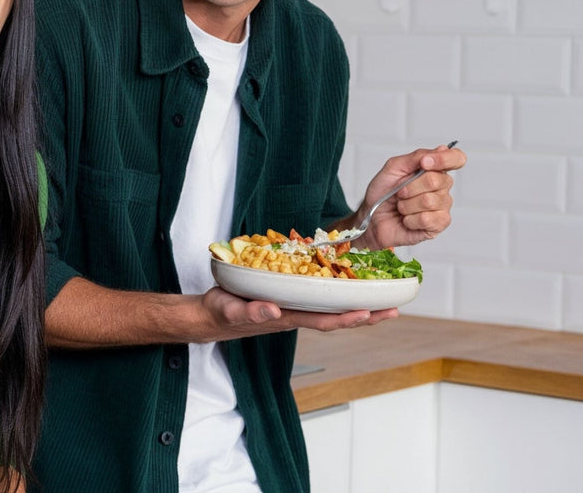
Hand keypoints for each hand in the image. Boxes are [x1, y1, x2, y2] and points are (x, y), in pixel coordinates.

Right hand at [196, 286, 397, 340]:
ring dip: (358, 305)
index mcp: (285, 318)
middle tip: (394, 309)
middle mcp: (295, 315)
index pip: (322, 321)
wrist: (211, 316)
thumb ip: (250, 311)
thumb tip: (273, 309)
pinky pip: (320, 298)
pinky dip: (338, 293)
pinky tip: (348, 285)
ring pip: (332, 309)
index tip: (370, 312)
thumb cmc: (220, 313)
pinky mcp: (289, 299)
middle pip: (337, 317)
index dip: (347, 318)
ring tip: (384, 299)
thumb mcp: (230, 310)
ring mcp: (294, 309)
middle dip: (366, 315)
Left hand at [349, 143, 466, 250]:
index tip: (424, 163)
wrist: (372, 218)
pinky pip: (427, 219)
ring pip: (429, 201)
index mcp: (434, 169)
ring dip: (406, 205)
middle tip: (399, 193)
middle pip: (436, 181)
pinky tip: (407, 219)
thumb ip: (416, 157)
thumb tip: (441, 150)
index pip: (456, 158)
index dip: (444, 159)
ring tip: (401, 207)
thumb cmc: (383, 193)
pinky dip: (409, 219)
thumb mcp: (393, 168)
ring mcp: (443, 206)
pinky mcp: (439, 224)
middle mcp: (442, 187)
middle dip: (410, 187)